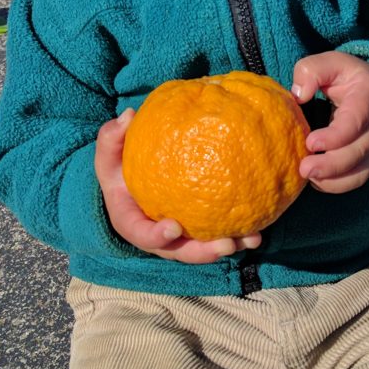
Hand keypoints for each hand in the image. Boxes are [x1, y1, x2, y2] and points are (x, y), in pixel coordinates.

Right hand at [94, 110, 261, 262]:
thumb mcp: (108, 153)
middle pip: (180, 252)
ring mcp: (180, 237)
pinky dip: (238, 234)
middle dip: (204, 252)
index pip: (142, 235)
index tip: (174, 227)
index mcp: (133, 223)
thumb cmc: (118, 168)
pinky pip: (217, 234)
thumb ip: (112, 136)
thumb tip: (128, 115)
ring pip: (204, 249)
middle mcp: (158, 237)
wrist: (130, 182)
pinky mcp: (197, 230)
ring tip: (253, 239)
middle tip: (226, 244)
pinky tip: (259, 228)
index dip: (157, 236)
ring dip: (229, 247)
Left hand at [292, 52, 368, 193]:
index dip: (336, 136)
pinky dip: (337, 185)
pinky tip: (316, 181)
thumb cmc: (348, 76)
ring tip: (308, 178)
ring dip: (334, 180)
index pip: (357, 121)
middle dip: (331, 165)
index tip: (311, 142)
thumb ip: (311, 71)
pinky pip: (357, 178)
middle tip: (304, 169)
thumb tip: (299, 95)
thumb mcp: (331, 61)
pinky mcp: (368, 158)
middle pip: (359, 152)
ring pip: (361, 171)